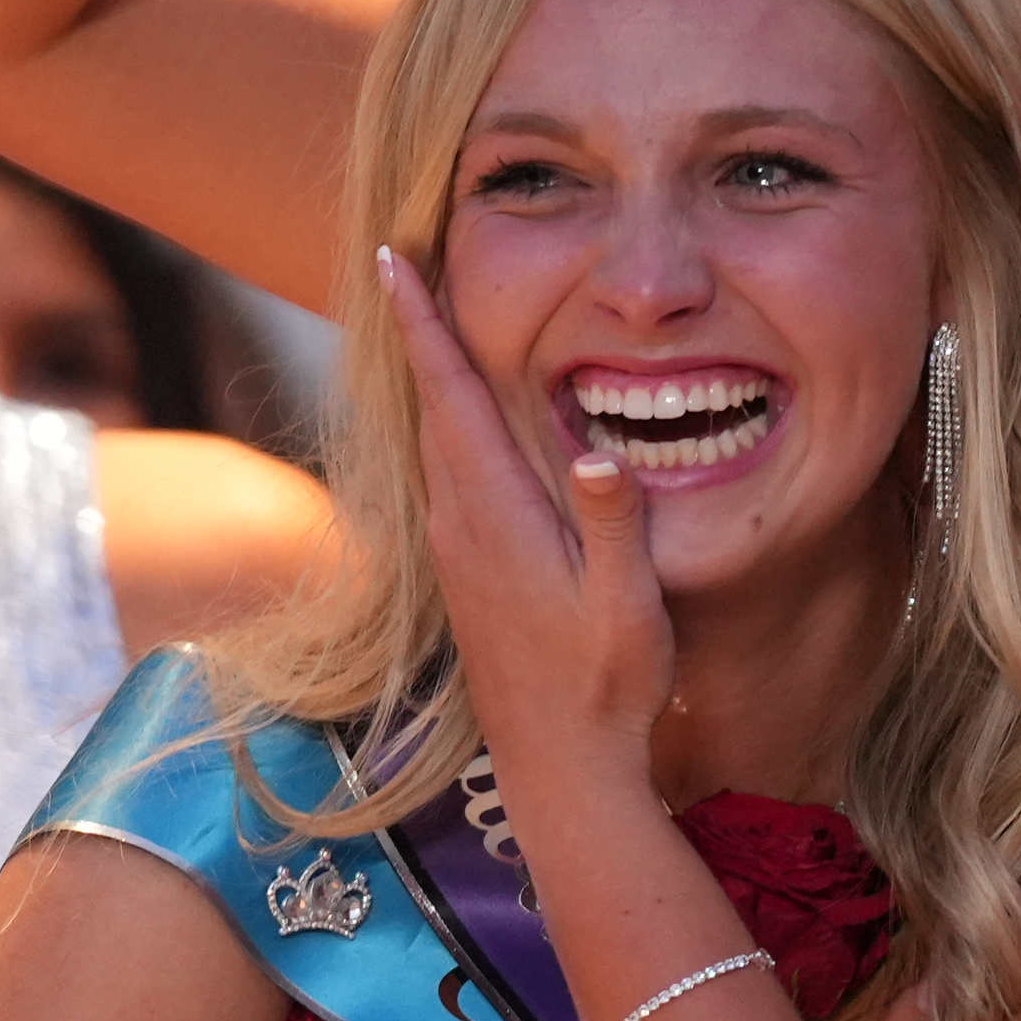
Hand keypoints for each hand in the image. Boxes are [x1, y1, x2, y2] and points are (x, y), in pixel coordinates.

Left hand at [374, 243, 671, 795]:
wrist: (560, 767)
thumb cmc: (605, 686)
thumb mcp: (626, 607)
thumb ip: (613, 525)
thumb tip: (594, 452)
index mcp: (497, 515)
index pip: (452, 395)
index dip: (424, 322)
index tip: (394, 257)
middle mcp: (462, 522)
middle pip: (432, 401)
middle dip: (421, 325)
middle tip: (412, 253)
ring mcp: (457, 548)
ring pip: (436, 436)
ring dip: (434, 373)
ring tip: (432, 311)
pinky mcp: (466, 569)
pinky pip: (449, 470)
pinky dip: (449, 420)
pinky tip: (467, 413)